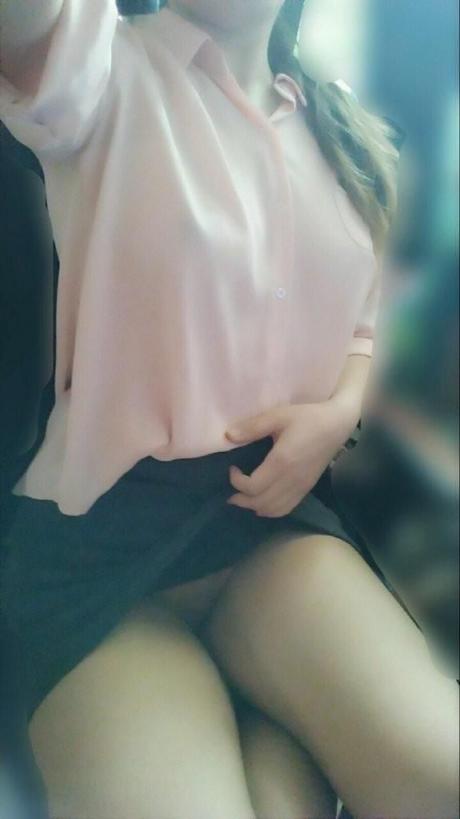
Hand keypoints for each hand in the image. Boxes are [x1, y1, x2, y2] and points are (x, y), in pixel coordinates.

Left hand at [225, 399, 358, 517]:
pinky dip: (270, 510)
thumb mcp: (279, 415)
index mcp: (282, 461)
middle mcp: (291, 479)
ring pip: (273, 510)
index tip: (232, 468)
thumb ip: (253, 426)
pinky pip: (286, 509)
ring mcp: (301, 487)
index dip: (237, 482)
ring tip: (243, 497)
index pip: (253, 487)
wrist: (337, 425)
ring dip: (254, 507)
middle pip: (260, 503)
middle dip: (241, 499)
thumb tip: (228, 436)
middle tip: (231, 489)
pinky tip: (262, 501)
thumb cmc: (307, 418)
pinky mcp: (307, 489)